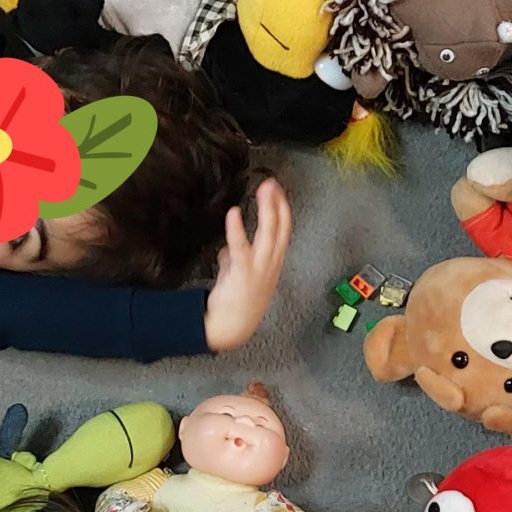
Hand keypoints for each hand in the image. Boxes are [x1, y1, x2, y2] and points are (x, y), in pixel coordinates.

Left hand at [202, 177, 291, 352]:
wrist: (232, 328)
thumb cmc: (237, 303)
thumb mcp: (238, 276)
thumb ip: (235, 260)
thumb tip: (228, 250)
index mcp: (273, 262)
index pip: (283, 230)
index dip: (282, 209)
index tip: (276, 190)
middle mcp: (272, 263)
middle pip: (280, 227)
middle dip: (278, 203)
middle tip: (272, 182)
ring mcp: (260, 268)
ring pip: (269, 233)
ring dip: (267, 209)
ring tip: (263, 189)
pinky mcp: (243, 272)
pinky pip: (241, 247)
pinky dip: (237, 229)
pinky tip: (233, 213)